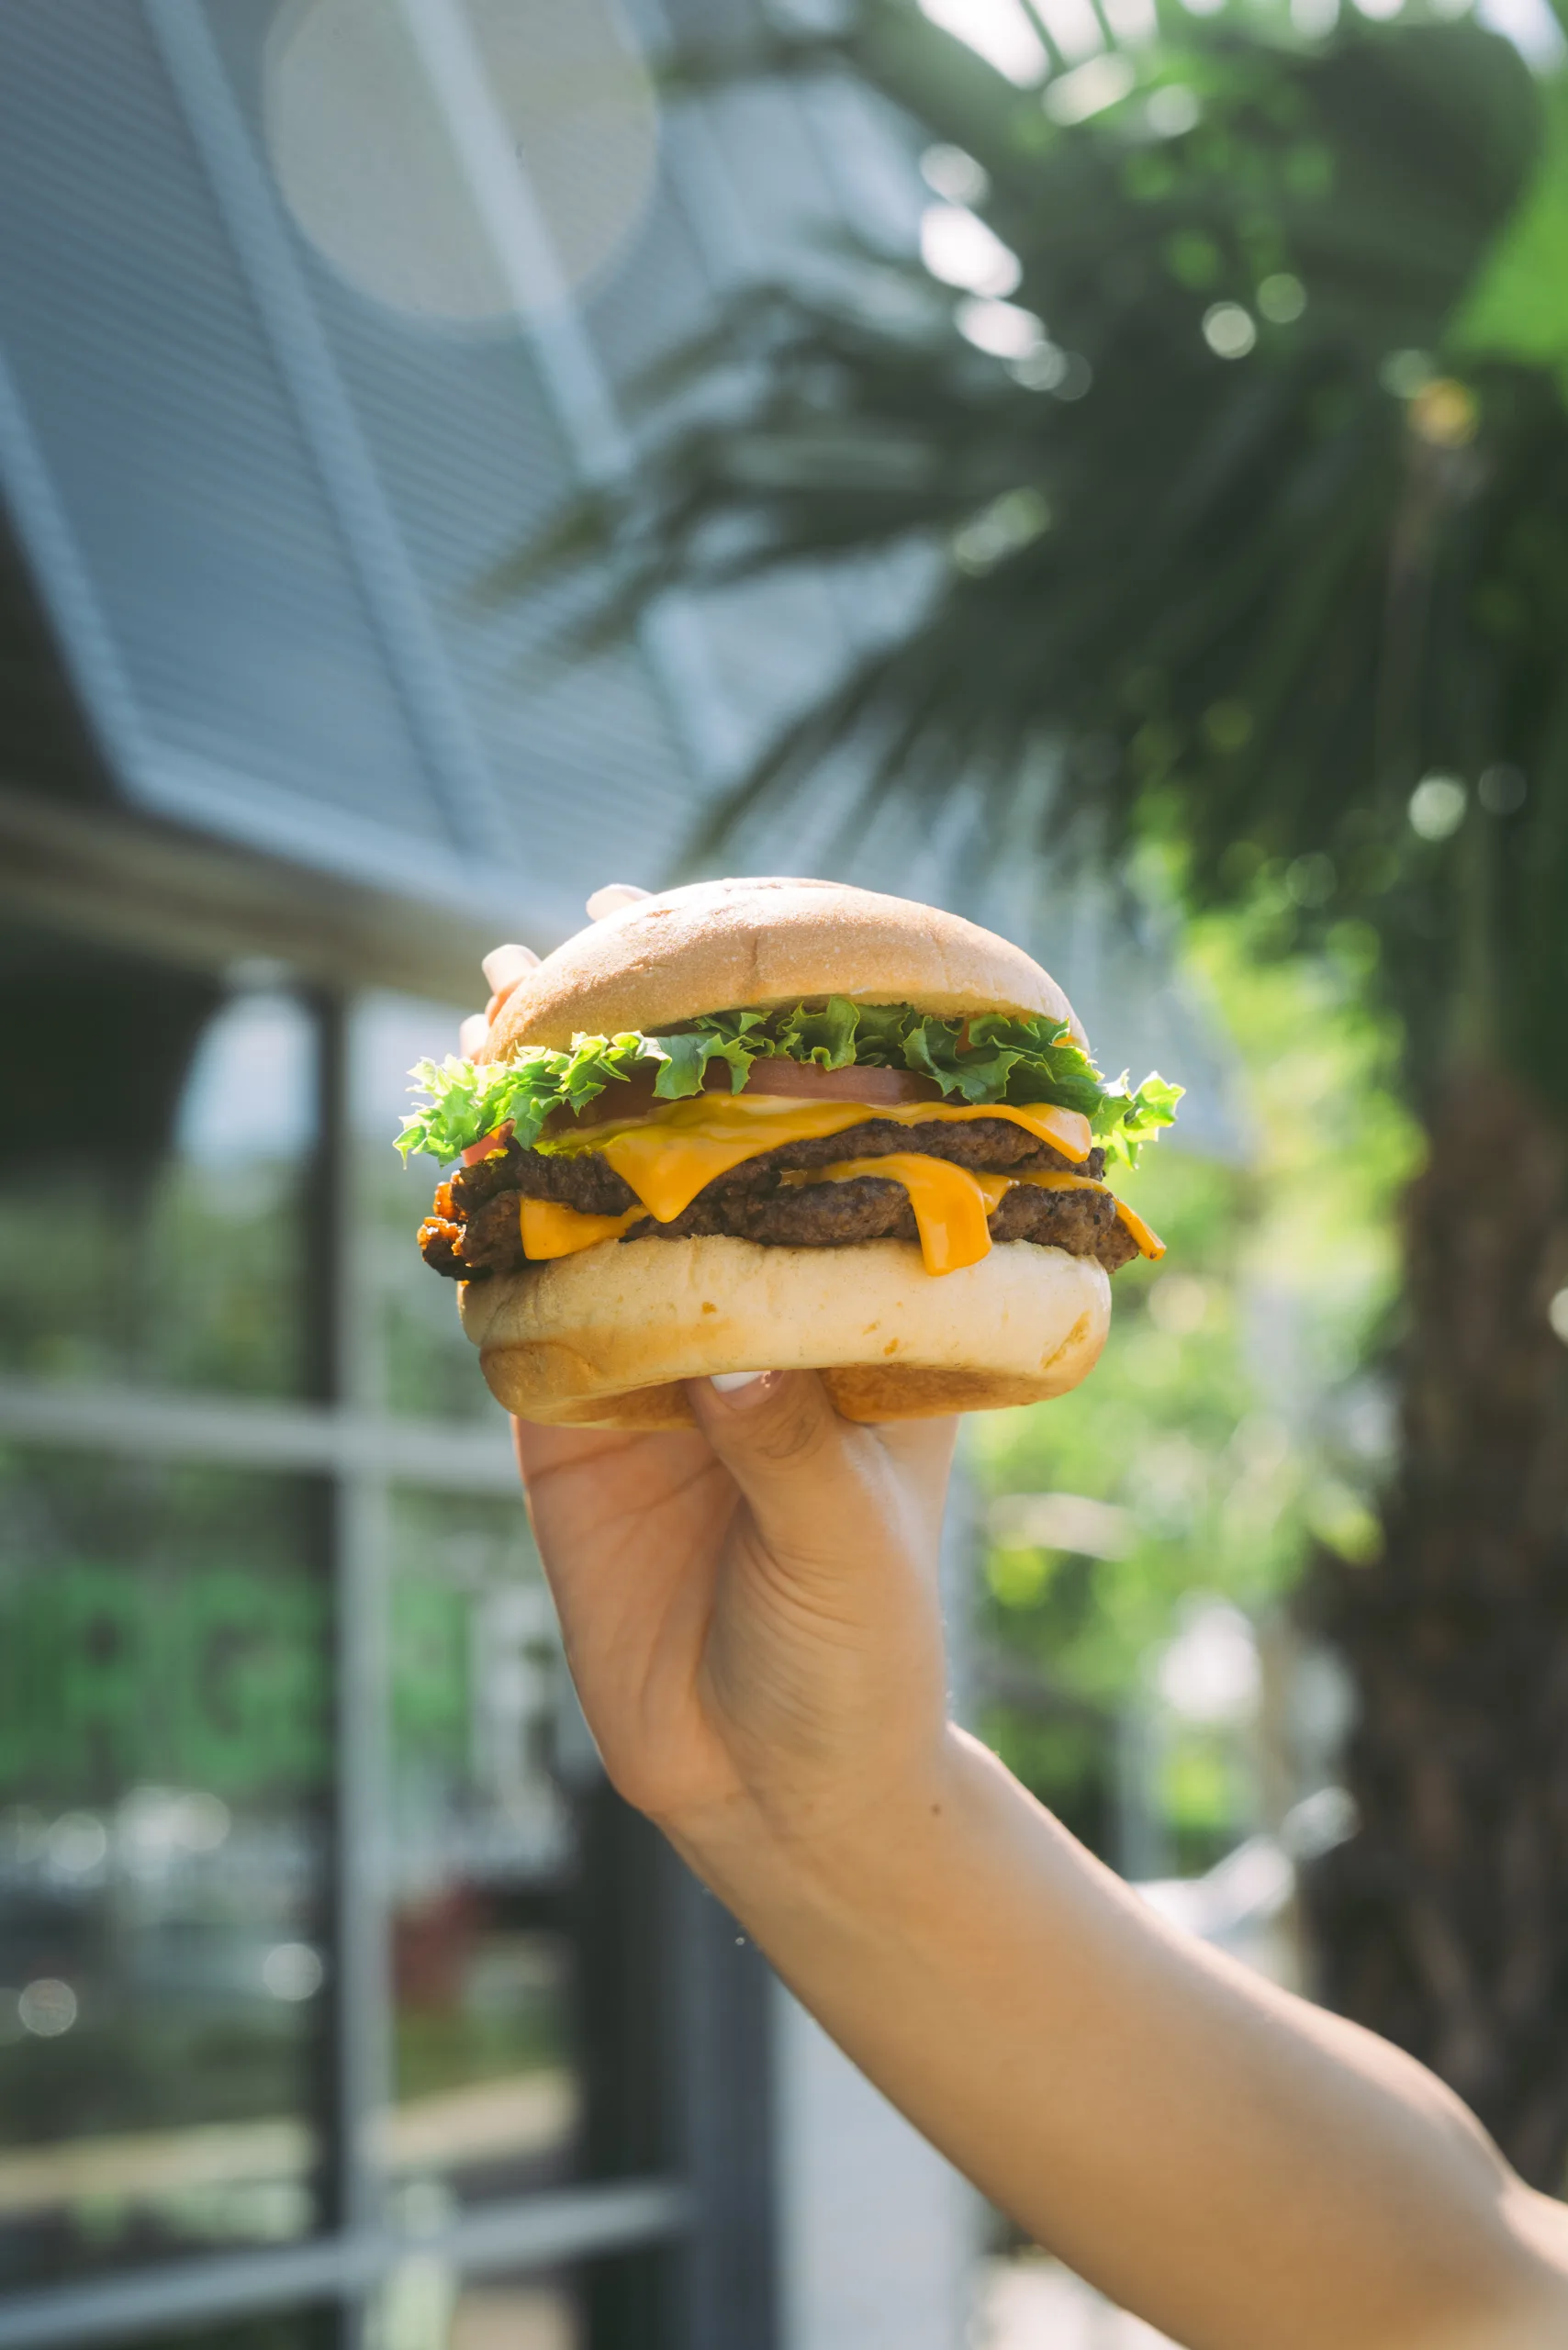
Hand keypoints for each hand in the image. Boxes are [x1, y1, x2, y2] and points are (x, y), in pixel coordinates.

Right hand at [459, 918, 957, 1860]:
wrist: (776, 1789)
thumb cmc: (862, 1661)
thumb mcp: (851, 1551)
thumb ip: (795, 1452)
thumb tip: (737, 1356)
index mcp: (852, 1326)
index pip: (829, 1160)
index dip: (796, 1049)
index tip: (767, 942)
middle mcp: (750, 1323)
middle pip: (694, 1154)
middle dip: (648, 1043)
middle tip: (599, 919)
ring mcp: (652, 1368)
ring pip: (588, 1214)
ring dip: (544, 1112)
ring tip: (500, 999)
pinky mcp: (569, 1431)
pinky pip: (516, 1315)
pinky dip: (485, 1235)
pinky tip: (458, 1156)